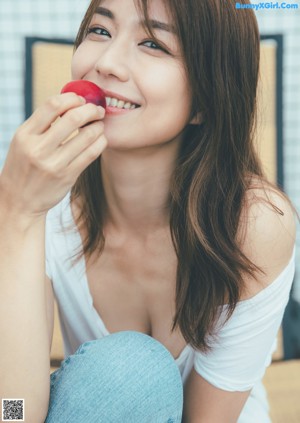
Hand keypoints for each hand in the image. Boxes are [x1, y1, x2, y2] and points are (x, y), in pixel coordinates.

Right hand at [0, 93, 106, 219]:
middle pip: (73, 118)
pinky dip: (100, 143)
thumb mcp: (23, 142)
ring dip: (98, 127)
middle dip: (91, 110)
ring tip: (100, 125)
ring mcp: (54, 164)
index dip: (72, 98)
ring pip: (86, 136)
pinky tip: (100, 139)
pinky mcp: (67, 176)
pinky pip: (91, 154)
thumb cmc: (24, 167)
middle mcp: (38, 148)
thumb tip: (71, 103)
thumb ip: (42, 125)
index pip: (52, 106)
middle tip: (98, 110)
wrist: (19, 201)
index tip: (81, 99)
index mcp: (25, 134)